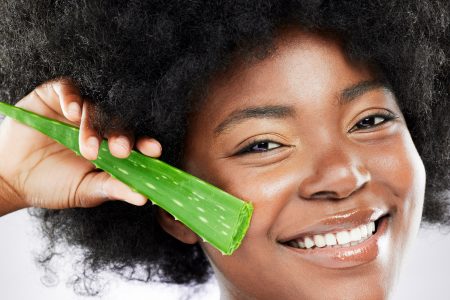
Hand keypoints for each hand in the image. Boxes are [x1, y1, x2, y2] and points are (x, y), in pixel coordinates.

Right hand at [0, 78, 161, 211]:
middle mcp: (99, 125)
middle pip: (118, 121)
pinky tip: (71, 112)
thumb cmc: (53, 184)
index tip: (154, 151)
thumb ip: (113, 188)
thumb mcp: (86, 190)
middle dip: (121, 135)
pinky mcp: (54, 96)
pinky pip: (67, 88)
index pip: (135, 140)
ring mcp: (77, 110)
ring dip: (93, 126)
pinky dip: (71, 98)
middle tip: (120, 151)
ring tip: (86, 147)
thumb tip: (143, 197)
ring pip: (95, 107)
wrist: (11, 179)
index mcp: (111, 145)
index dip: (146, 143)